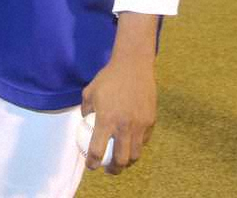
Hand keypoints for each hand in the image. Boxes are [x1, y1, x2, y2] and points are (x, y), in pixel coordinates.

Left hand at [81, 21, 157, 174]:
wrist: (133, 67)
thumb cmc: (108, 78)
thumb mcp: (89, 92)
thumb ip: (86, 109)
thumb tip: (85, 121)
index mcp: (106, 120)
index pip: (98, 150)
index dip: (93, 162)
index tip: (90, 166)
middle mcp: (124, 126)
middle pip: (121, 159)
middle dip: (114, 170)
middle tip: (109, 169)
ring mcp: (139, 125)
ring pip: (135, 154)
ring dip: (128, 161)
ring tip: (122, 161)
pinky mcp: (150, 121)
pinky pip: (144, 140)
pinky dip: (137, 146)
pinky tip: (132, 143)